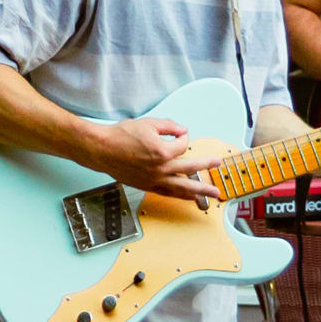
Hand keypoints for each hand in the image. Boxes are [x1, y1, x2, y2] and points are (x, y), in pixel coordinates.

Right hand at [85, 115, 223, 203]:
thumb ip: (169, 126)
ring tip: (213, 194)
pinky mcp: (147, 186)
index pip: (182, 144)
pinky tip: (190, 198)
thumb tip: (183, 130)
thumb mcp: (148, 123)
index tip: (178, 134)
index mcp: (162, 152)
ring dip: (200, 191)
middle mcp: (160, 168)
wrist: (102, 150)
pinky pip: (168, 193)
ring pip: (182, 187)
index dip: (182, 136)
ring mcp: (154, 180)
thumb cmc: (122, 136)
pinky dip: (181, 195)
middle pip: (190, 169)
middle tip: (218, 166)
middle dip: (206, 167)